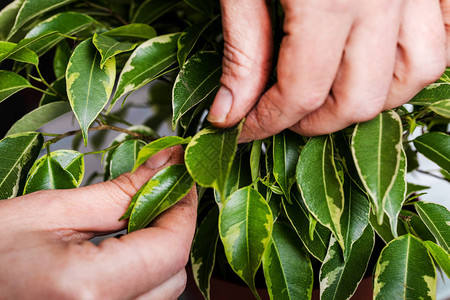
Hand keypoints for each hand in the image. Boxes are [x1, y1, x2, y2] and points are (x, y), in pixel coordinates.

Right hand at [0, 147, 196, 299]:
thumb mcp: (49, 212)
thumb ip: (117, 193)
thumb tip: (165, 166)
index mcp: (87, 289)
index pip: (171, 248)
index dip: (183, 209)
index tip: (181, 180)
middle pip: (173, 275)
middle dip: (172, 231)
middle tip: (154, 196)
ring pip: (163, 293)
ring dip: (159, 255)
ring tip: (133, 225)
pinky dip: (144, 277)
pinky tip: (122, 254)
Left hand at [208, 0, 446, 139]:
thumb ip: (243, 50)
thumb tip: (230, 112)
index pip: (302, 92)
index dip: (269, 122)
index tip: (244, 129)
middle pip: (361, 98)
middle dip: (316, 122)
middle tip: (283, 117)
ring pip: (415, 74)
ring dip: (370, 99)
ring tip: (329, 97)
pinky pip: (445, 35)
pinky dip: (413, 62)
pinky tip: (377, 62)